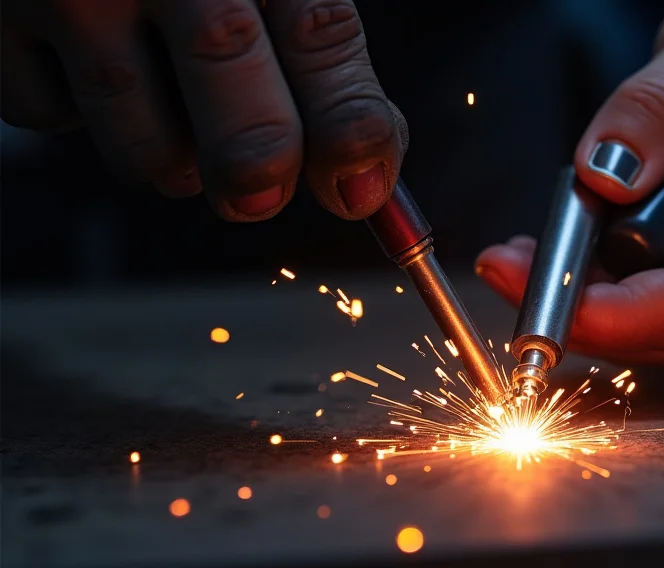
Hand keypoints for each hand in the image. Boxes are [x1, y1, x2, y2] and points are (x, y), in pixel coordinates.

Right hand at [1, 0, 406, 220]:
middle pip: (225, 64)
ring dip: (173, 159)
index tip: (360, 192)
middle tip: (259, 190)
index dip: (347, 126)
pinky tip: (90, 66)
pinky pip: (51, 118)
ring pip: (140, 136)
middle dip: (257, 160)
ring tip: (174, 112)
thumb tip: (365, 181)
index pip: (318, 32)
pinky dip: (79, 119)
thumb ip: (321, 64)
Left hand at [477, 1, 663, 362]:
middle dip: (579, 312)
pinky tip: (557, 249)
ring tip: (526, 249)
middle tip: (504, 263)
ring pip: (651, 332)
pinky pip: (648, 310)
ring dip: (580, 302)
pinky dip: (594, 291)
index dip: (610, 314)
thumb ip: (659, 104)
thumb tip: (606, 175)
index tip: (532, 283)